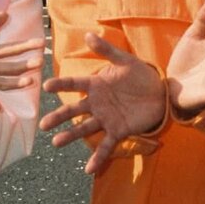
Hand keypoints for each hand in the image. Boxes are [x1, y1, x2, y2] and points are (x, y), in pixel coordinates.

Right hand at [40, 33, 165, 174]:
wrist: (161, 93)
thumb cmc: (140, 75)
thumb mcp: (125, 60)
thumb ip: (106, 50)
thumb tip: (87, 34)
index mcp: (96, 85)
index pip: (74, 84)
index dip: (61, 84)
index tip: (46, 85)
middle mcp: (97, 103)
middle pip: (74, 111)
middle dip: (58, 117)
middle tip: (43, 124)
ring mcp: (106, 118)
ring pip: (85, 128)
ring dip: (71, 136)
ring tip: (57, 142)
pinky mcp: (118, 131)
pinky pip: (106, 145)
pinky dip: (98, 158)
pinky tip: (88, 169)